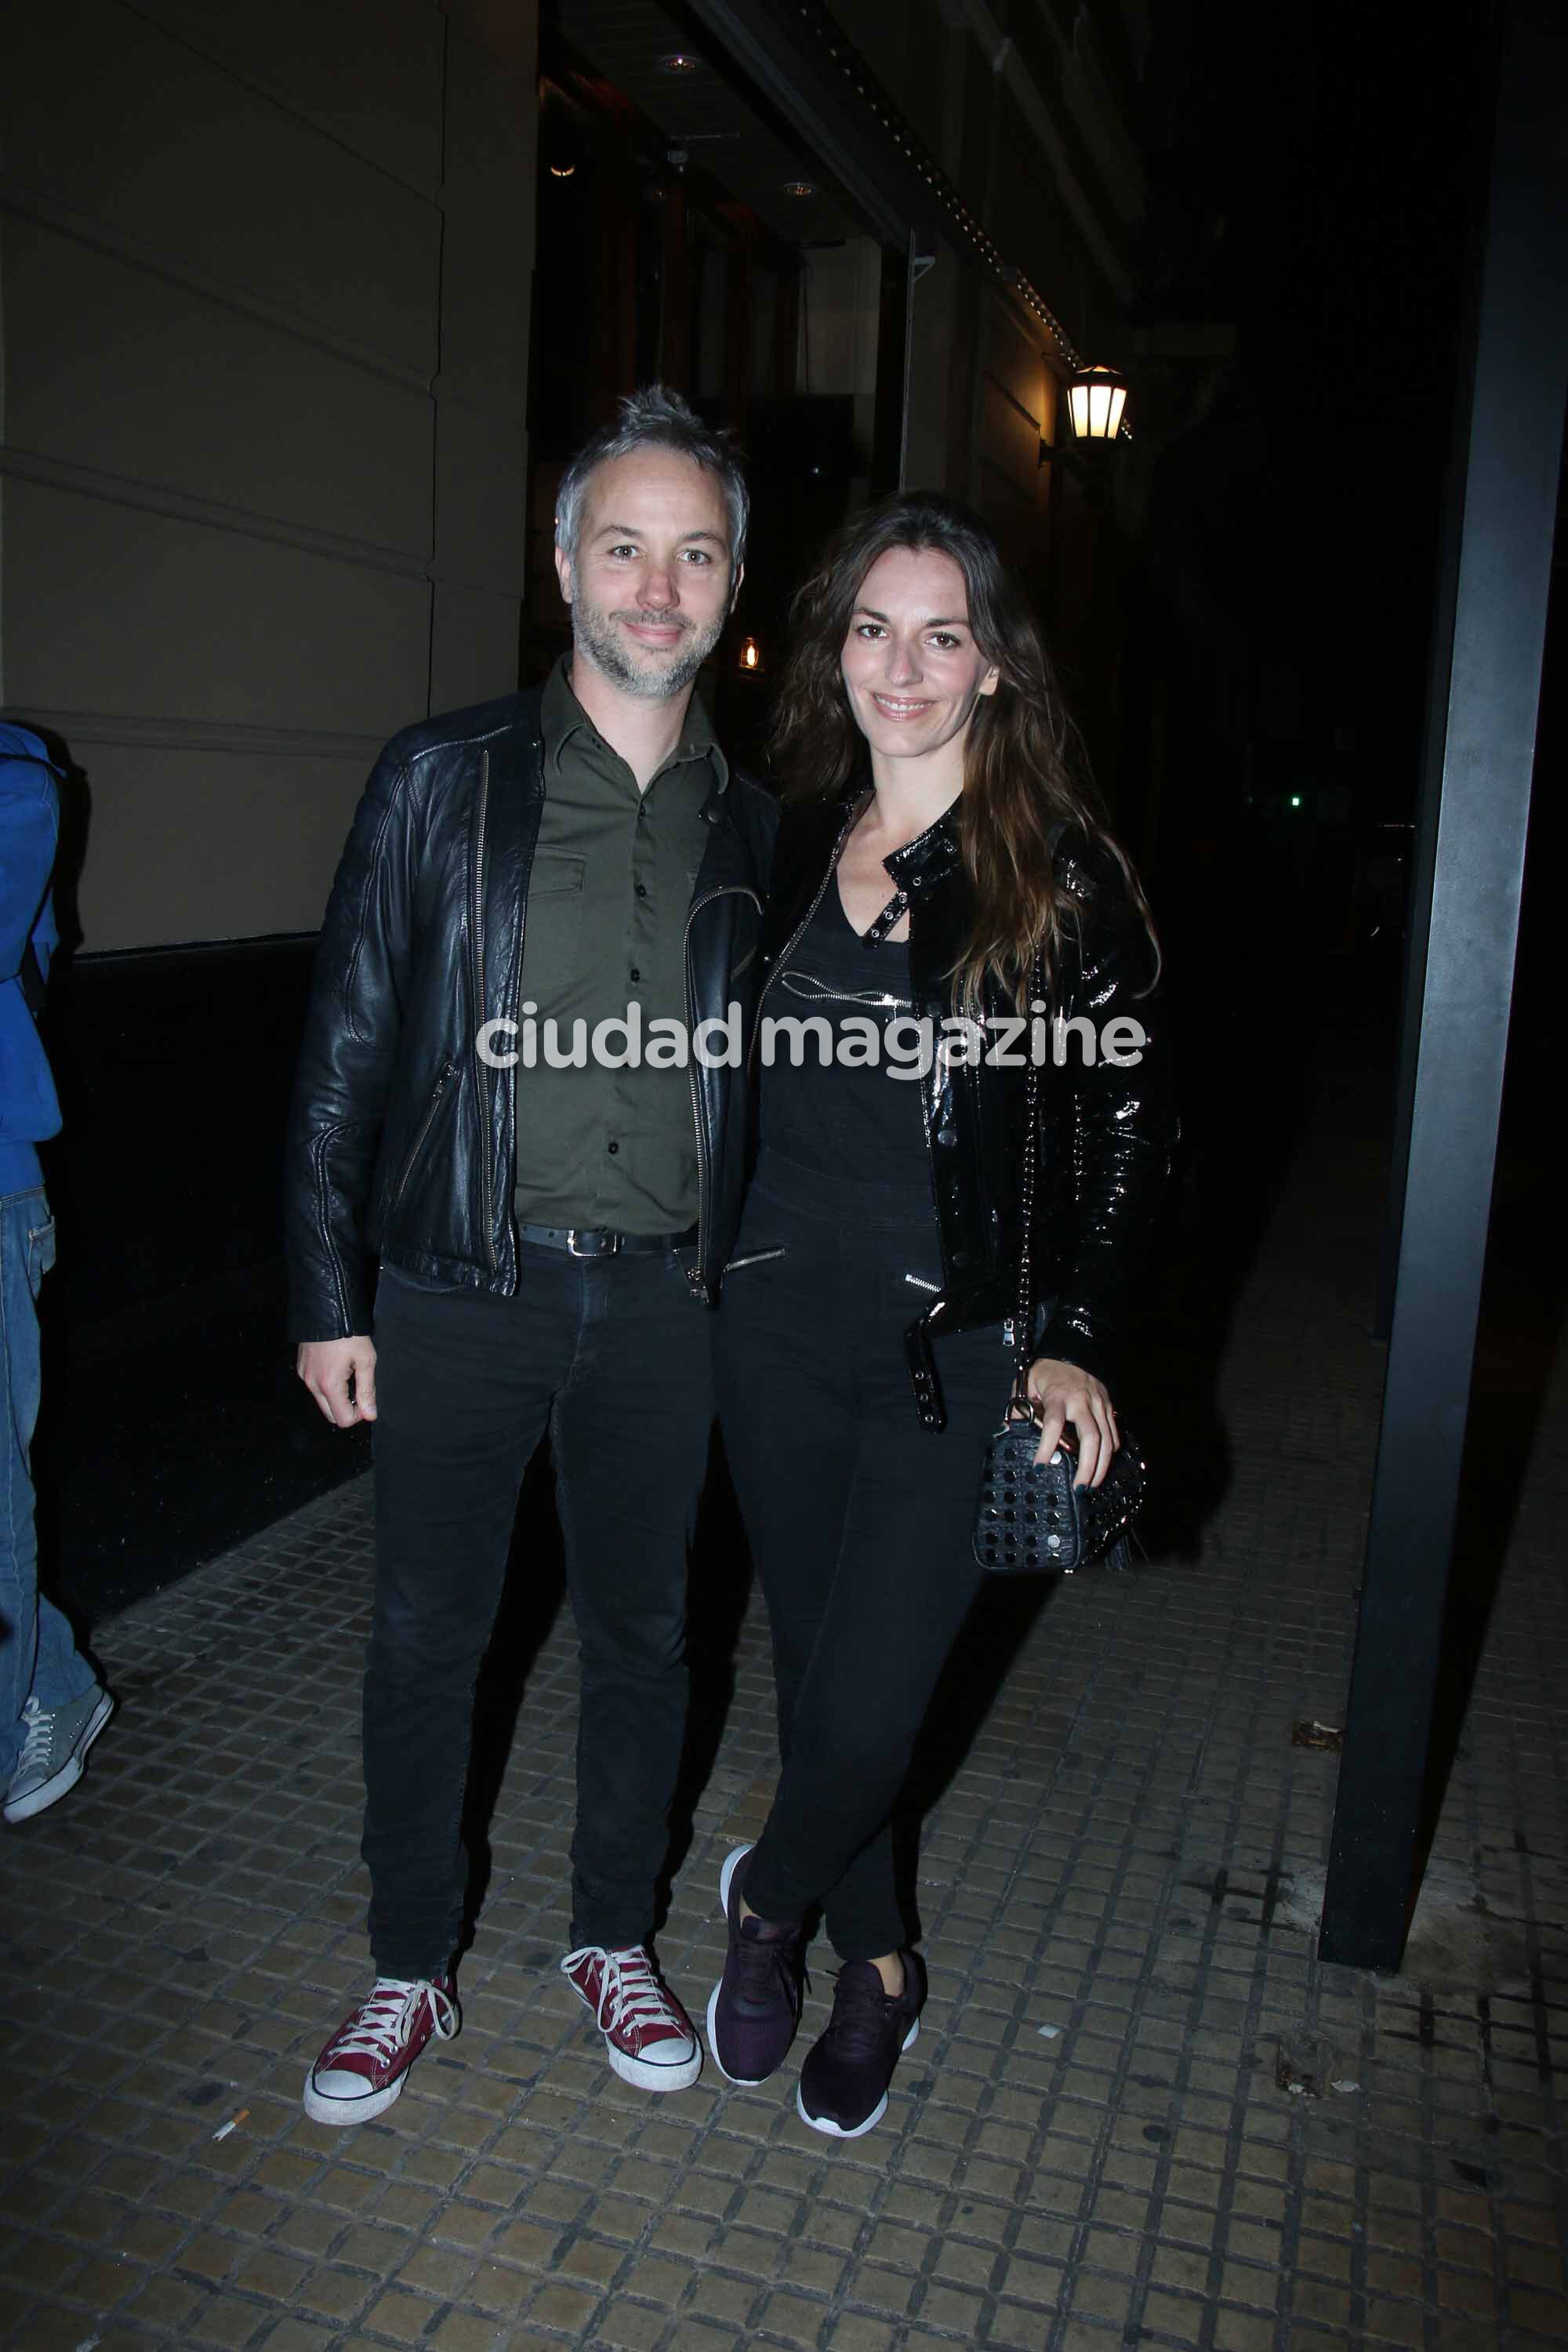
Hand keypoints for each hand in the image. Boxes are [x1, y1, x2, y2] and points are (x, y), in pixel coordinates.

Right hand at [297, 1336, 377, 1426]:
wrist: (326, 1310)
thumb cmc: (347, 1333)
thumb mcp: (365, 1360)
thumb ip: (367, 1390)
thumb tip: (370, 1414)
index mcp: (329, 1385)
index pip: (342, 1419)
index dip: (358, 1415)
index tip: (366, 1400)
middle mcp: (313, 1384)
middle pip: (330, 1415)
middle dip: (347, 1408)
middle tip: (359, 1389)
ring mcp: (305, 1376)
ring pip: (322, 1401)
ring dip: (337, 1397)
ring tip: (349, 1375)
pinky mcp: (302, 1368)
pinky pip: (315, 1387)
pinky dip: (327, 1385)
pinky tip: (337, 1369)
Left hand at [1021, 1356, 1117, 1487]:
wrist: (1072, 1349)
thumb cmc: (1046, 1371)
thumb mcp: (1026, 1384)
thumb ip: (1019, 1408)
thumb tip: (1007, 1432)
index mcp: (1058, 1396)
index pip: (1053, 1424)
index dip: (1046, 1447)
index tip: (1039, 1467)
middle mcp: (1082, 1401)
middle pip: (1090, 1437)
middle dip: (1087, 1466)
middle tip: (1079, 1487)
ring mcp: (1099, 1403)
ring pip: (1106, 1439)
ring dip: (1101, 1465)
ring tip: (1091, 1484)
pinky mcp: (1108, 1406)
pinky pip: (1113, 1433)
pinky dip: (1109, 1451)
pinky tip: (1101, 1465)